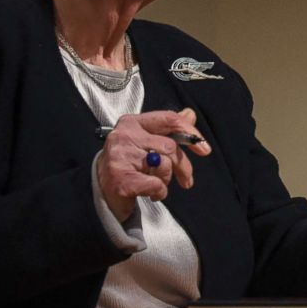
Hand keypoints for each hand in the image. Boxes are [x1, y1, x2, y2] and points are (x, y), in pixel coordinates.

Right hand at [96, 108, 210, 220]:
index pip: (169, 119)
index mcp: (133, 122)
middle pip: (170, 146)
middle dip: (182, 165)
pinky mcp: (121, 179)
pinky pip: (156, 184)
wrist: (102, 189)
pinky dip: (159, 192)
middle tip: (186, 178)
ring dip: (166, 180)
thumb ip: (168, 128)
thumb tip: (189, 114)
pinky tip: (151, 193)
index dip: (190, 133)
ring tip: (156, 183)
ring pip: (163, 165)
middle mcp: (124, 135)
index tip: (204, 148)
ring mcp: (121, 157)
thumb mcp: (147, 141)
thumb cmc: (128, 163)